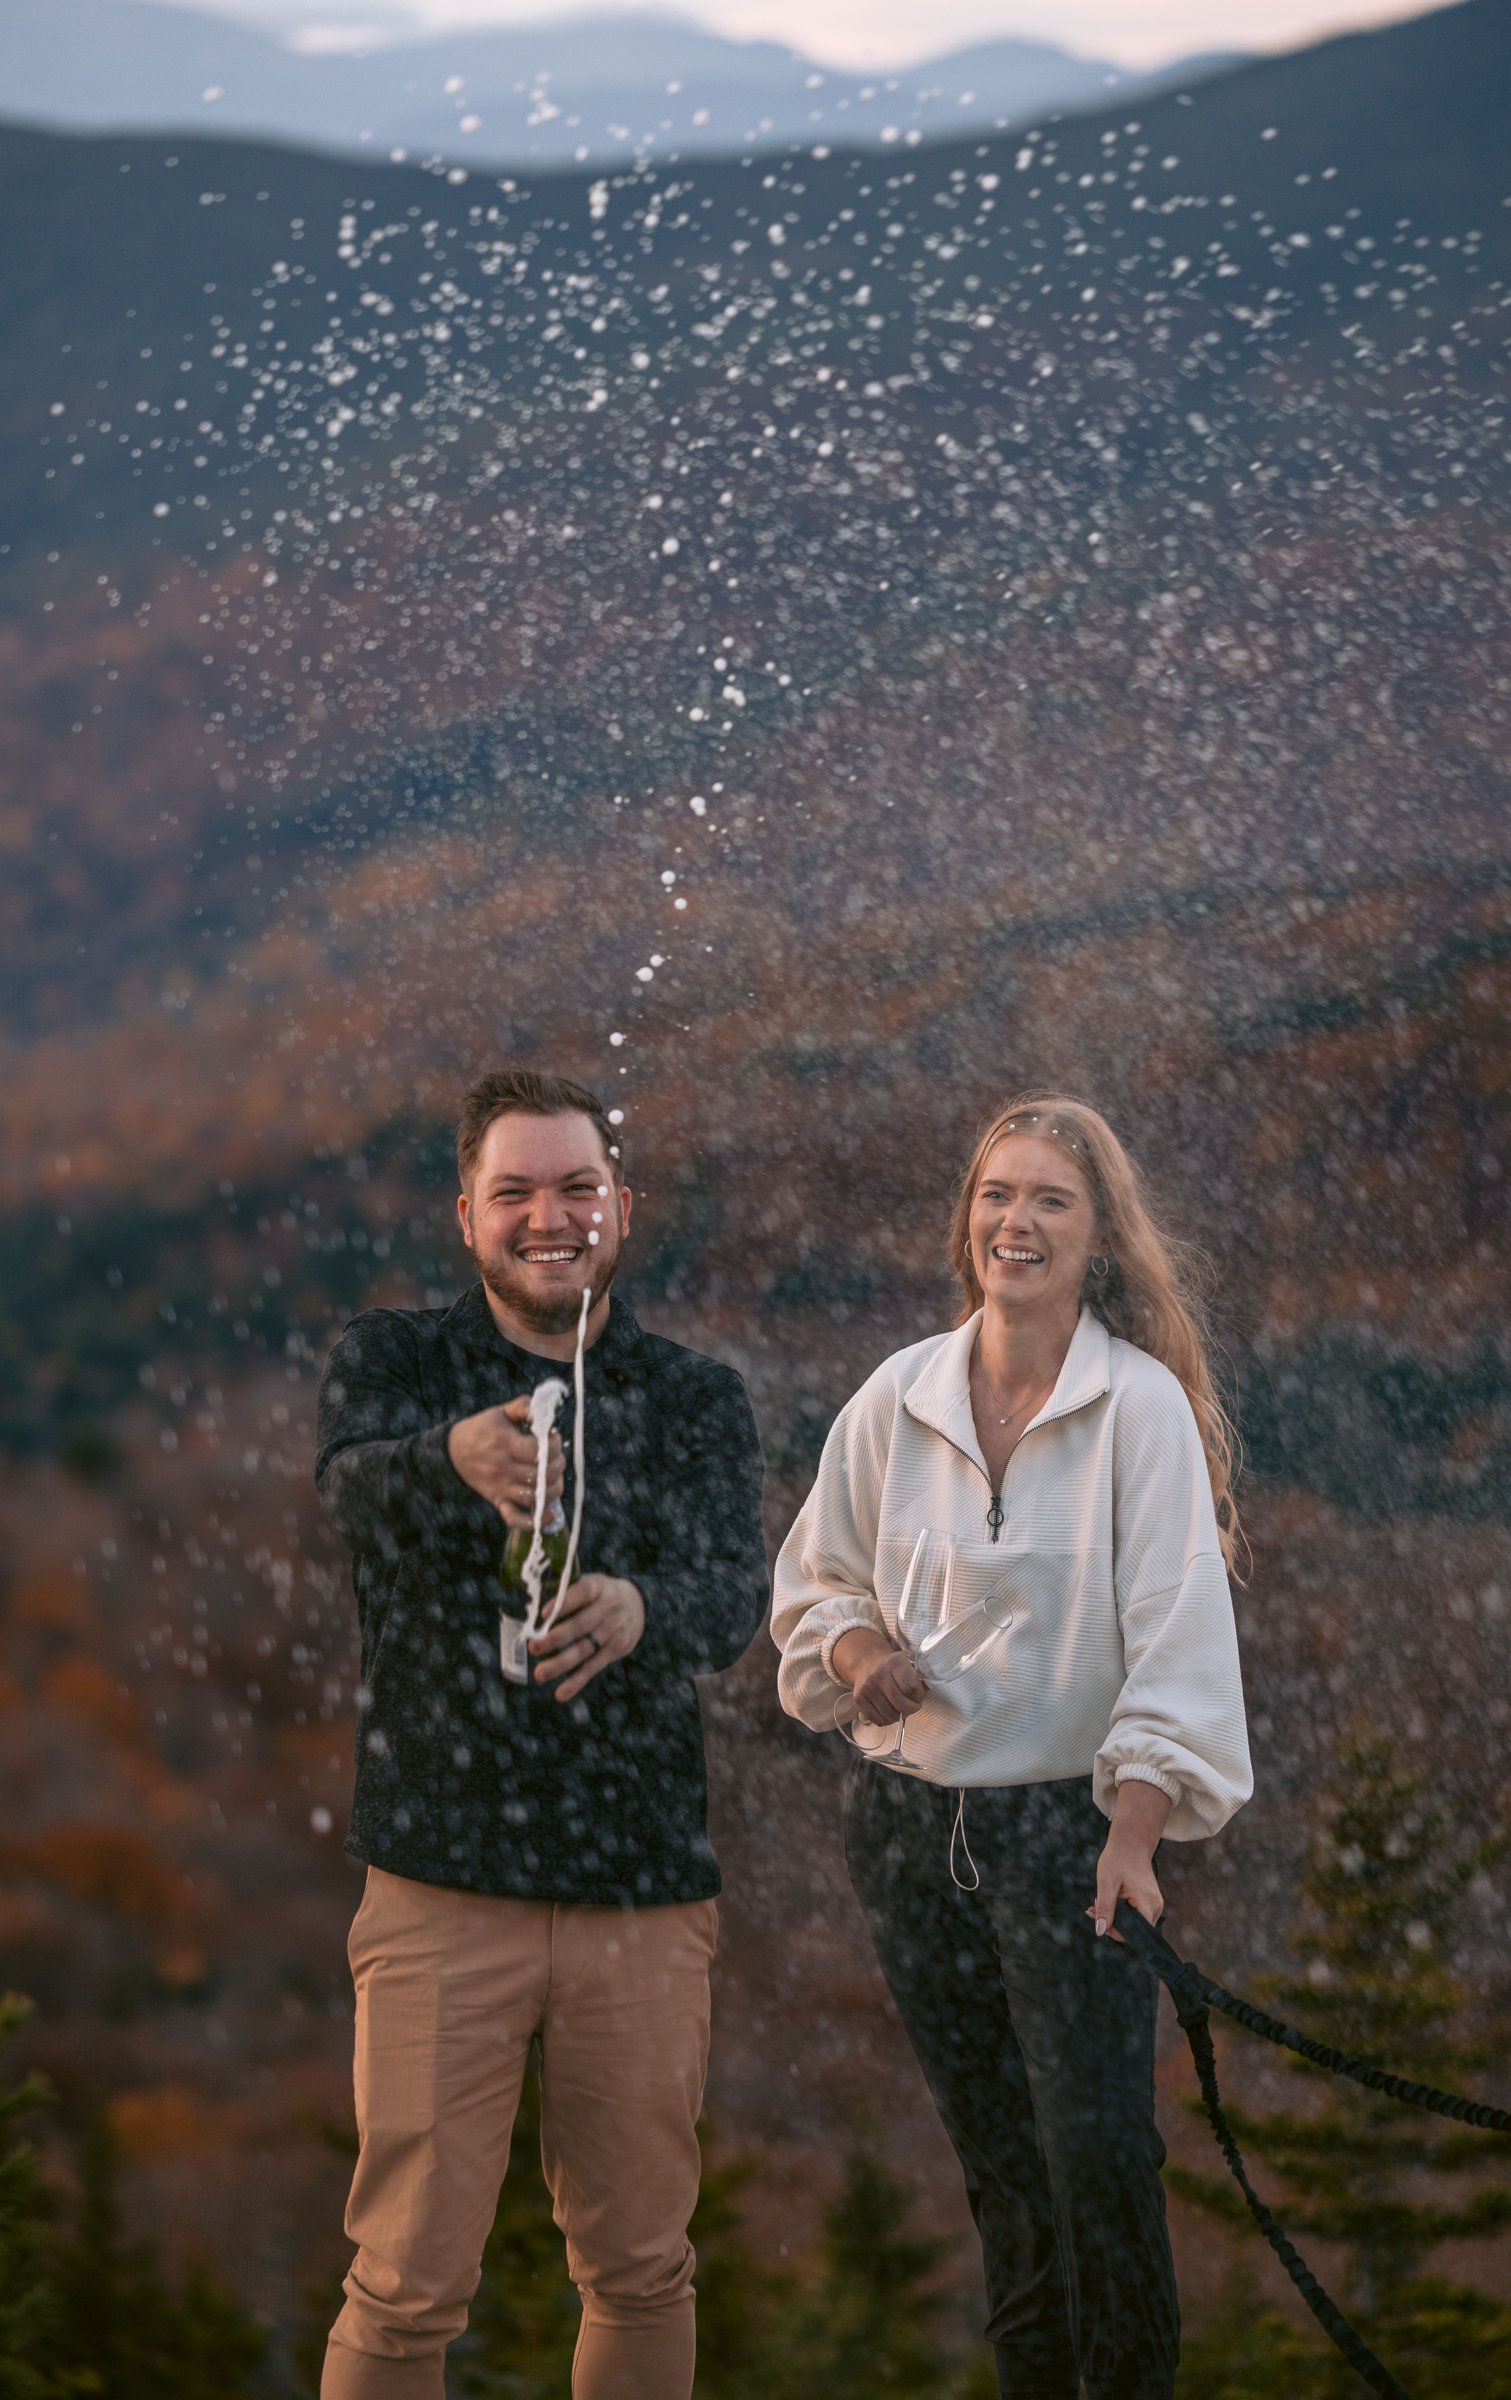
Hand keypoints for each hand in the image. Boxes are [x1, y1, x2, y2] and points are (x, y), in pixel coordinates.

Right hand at [447, 1395, 564, 1526]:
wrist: (453, 1452)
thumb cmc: (482, 1429)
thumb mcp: (501, 1412)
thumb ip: (525, 1407)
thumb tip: (544, 1410)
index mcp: (505, 1444)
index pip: (540, 1450)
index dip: (554, 1445)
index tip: (554, 1438)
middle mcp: (504, 1468)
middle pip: (542, 1475)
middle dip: (558, 1465)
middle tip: (557, 1457)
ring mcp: (501, 1487)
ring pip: (535, 1497)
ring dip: (553, 1490)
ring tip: (554, 1478)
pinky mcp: (498, 1501)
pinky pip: (514, 1518)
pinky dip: (533, 1521)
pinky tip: (548, 1514)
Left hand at [530, 1574, 644, 1700]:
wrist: (638, 1604)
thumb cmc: (600, 1594)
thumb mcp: (590, 1583)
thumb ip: (567, 1593)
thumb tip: (533, 1612)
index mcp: (598, 1586)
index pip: (581, 1592)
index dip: (563, 1603)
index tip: (542, 1614)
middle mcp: (609, 1607)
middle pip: (581, 1625)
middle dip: (555, 1638)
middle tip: (533, 1647)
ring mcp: (614, 1630)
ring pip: (585, 1649)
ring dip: (561, 1663)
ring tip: (540, 1674)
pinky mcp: (617, 1648)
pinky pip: (594, 1666)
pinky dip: (577, 1681)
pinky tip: (561, 1693)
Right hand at [833, 1627, 927, 1726]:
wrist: (867, 1663)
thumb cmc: (894, 1667)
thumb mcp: (909, 1663)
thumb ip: (920, 1676)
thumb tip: (927, 1689)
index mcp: (895, 1662)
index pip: (911, 1687)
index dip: (919, 1696)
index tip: (919, 1695)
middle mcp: (878, 1673)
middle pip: (901, 1704)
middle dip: (912, 1708)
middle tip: (913, 1705)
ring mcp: (867, 1687)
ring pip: (890, 1715)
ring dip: (899, 1716)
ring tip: (900, 1708)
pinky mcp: (858, 1699)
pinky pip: (878, 1720)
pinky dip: (887, 1720)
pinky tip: (890, 1711)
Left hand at [1088, 1780, 1170, 1941]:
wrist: (1131, 1843)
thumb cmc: (1118, 1860)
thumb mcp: (1106, 1883)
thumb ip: (1104, 1908)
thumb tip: (1100, 1931)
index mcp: (1147, 1903)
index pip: (1135, 1934)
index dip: (1115, 1932)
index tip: (1096, 1917)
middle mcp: (1155, 1907)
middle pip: (1134, 1931)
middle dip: (1111, 1923)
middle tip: (1092, 1908)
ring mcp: (1155, 1906)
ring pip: (1134, 1925)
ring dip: (1114, 1918)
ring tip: (1098, 1902)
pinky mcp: (1150, 1903)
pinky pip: (1136, 1916)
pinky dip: (1120, 1913)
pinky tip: (1108, 1901)